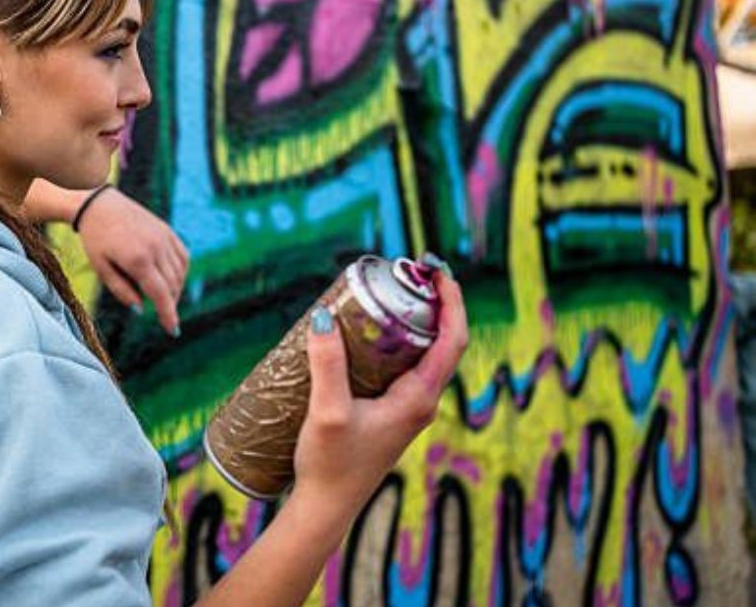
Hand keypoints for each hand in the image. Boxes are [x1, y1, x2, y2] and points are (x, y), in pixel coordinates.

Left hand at [77, 188, 189, 336]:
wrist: (99, 204)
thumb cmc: (96, 239)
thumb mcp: (101, 268)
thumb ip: (122, 291)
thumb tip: (141, 309)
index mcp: (137, 259)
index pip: (160, 294)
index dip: (168, 315)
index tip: (173, 331)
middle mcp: (155, 247)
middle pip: (172, 286)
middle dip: (169, 304)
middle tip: (160, 314)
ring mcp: (164, 237)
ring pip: (180, 273)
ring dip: (175, 290)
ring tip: (161, 297)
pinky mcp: (167, 231)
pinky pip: (183, 257)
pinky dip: (180, 272)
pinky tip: (170, 279)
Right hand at [292, 272, 467, 512]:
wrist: (325, 508)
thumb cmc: (330, 466)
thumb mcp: (326, 411)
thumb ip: (327, 364)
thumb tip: (323, 317)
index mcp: (419, 399)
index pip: (453, 339)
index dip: (452, 300)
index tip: (436, 269)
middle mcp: (421, 403)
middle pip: (442, 341)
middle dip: (432, 302)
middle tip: (409, 272)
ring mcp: (407, 410)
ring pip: (423, 355)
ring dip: (415, 321)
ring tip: (391, 292)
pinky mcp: (390, 415)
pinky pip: (403, 368)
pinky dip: (396, 342)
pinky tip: (368, 334)